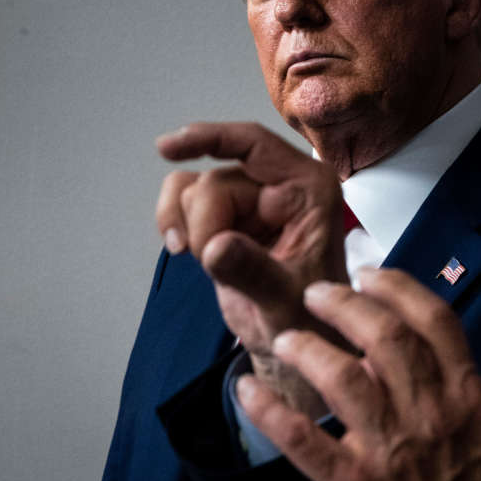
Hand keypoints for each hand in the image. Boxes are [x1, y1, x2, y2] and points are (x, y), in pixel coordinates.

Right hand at [155, 121, 348, 413]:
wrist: (294, 341)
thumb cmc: (307, 318)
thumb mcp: (286, 301)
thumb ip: (254, 272)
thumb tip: (218, 245)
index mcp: (311, 190)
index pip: (256, 145)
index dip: (210, 138)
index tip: (169, 147)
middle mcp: (284, 184)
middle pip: (215, 181)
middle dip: (205, 227)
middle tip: (220, 266)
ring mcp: (252, 196)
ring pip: (192, 190)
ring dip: (191, 230)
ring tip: (216, 266)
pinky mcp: (226, 211)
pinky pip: (181, 199)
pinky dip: (174, 223)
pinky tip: (184, 251)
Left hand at [236, 269, 480, 480]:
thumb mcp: (472, 433)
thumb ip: (441, 387)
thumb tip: (392, 347)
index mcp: (466, 397)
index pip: (435, 320)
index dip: (397, 286)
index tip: (368, 273)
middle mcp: (431, 415)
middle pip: (386, 336)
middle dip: (344, 304)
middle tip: (316, 294)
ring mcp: (392, 450)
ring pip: (342, 376)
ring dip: (306, 349)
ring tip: (285, 340)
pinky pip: (301, 438)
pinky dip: (268, 409)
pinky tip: (247, 391)